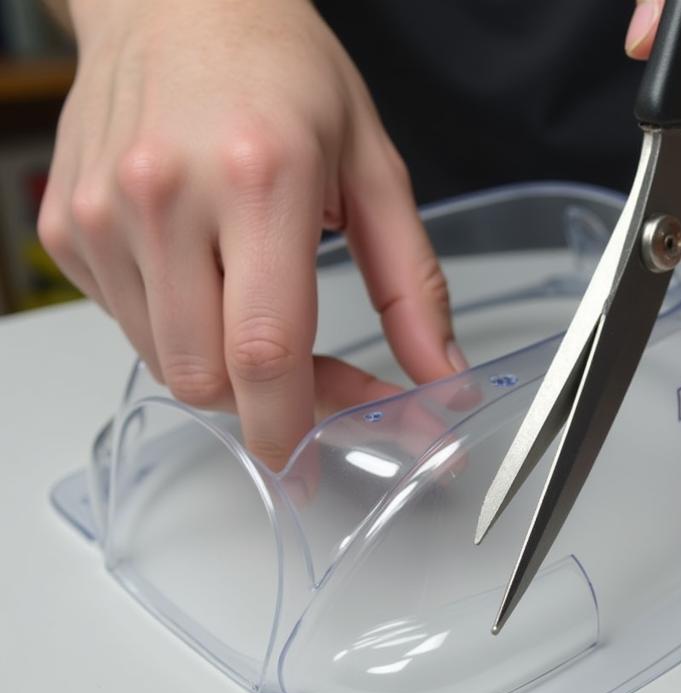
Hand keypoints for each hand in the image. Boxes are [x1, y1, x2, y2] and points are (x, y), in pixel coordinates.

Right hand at [39, 0, 464, 469]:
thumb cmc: (279, 68)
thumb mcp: (375, 166)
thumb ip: (413, 285)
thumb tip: (441, 373)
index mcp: (259, 180)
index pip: (267, 350)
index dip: (293, 426)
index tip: (313, 463)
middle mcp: (165, 198)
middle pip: (208, 378)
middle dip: (266, 406)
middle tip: (309, 385)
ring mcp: (103, 216)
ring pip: (165, 364)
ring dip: (223, 372)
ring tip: (257, 317)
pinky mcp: (67, 229)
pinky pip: (129, 327)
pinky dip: (177, 333)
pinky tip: (203, 281)